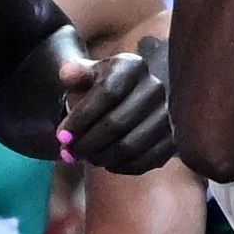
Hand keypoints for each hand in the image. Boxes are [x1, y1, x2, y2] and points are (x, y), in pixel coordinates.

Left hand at [55, 42, 171, 173]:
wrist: (132, 99)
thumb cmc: (104, 88)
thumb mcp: (89, 75)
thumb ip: (76, 73)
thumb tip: (67, 74)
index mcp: (132, 66)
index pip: (106, 93)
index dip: (81, 118)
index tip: (61, 136)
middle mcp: (154, 87)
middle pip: (117, 123)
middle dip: (87, 143)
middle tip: (70, 153)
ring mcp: (168, 115)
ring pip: (131, 146)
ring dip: (102, 157)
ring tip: (86, 158)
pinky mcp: (173, 140)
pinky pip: (146, 161)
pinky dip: (121, 167)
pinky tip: (107, 163)